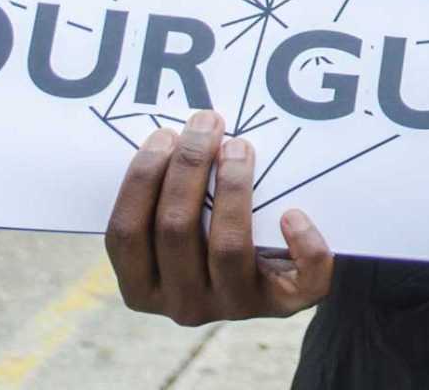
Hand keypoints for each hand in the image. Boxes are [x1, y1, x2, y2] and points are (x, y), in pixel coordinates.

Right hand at [106, 110, 333, 325]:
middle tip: (207, 122)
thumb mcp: (175, 228)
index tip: (164, 135)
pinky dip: (303, 245)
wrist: (270, 275)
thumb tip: (174, 136)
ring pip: (228, 247)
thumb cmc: (209, 235)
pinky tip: (293, 213)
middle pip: (176, 230)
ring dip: (233, 187)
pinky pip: (300, 280)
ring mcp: (235, 306)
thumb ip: (165, 196)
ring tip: (239, 146)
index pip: (125, 235)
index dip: (141, 180)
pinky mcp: (284, 304)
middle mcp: (184, 305)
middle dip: (189, 167)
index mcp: (143, 288)